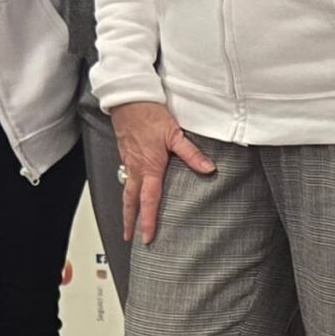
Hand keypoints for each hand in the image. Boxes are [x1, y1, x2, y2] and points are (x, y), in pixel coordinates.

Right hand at [110, 99, 216, 247]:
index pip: (149, 200)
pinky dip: (128, 189)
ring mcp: (128, 161)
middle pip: (130, 200)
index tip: (147, 237)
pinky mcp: (126, 153)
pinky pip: (126, 176)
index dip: (148, 221)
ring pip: (126, 189)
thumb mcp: (174, 134)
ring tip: (128, 219)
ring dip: (127, 206)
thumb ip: (191, 154)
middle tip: (128, 237)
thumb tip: (208, 168)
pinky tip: (132, 189)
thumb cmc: (149, 114)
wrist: (128, 99)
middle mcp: (136, 168)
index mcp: (149, 167)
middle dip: (129, 220)